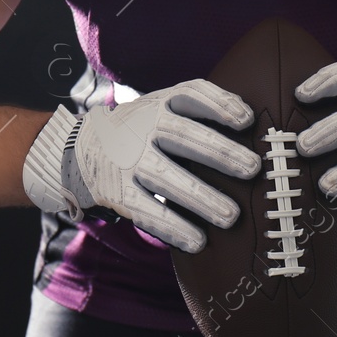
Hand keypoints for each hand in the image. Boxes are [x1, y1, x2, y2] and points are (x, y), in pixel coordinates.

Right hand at [21, 80, 262, 253]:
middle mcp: (142, 126)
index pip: (190, 94)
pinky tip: (198, 242)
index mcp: (160, 102)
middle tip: (253, 168)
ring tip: (231, 216)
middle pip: (183, 135)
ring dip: (200, 197)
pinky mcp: (116, 192)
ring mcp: (127, 160)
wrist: (79, 149)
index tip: (247, 119)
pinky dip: (172, 227)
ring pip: (166, 177)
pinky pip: (146, 211)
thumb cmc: (142, 130)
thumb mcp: (163, 108)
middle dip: (219, 151)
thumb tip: (257, 124)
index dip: (219, 103)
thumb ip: (200, 112)